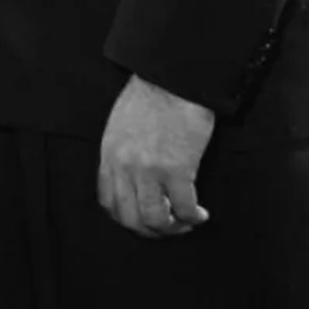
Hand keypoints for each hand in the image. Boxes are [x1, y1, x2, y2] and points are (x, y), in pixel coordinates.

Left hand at [97, 74, 214, 237]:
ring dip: (172, 228)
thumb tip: (133, 176)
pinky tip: (200, 214)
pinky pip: (183, 209)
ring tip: (186, 222)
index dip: (127, 217)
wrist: (171, 78)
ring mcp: (148, 169)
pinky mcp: (176, 169)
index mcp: (109, 153)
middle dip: (150, 230)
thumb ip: (122, 152)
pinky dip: (192, 217)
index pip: (108, 200)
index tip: (144, 218)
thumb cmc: (151, 96)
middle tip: (168, 227)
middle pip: (129, 217)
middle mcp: (123, 165)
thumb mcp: (121, 124)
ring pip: (154, 220)